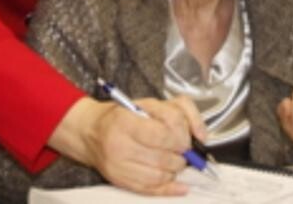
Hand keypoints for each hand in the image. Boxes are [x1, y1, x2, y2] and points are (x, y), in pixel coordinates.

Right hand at [49, 95, 206, 195]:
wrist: (91, 133)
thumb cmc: (123, 116)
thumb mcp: (150, 102)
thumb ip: (181, 111)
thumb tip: (201, 135)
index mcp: (126, 120)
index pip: (163, 134)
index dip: (182, 138)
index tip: (185, 137)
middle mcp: (120, 145)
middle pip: (164, 157)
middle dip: (181, 155)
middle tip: (182, 150)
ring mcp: (119, 166)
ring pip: (160, 175)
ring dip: (176, 169)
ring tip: (175, 160)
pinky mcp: (121, 181)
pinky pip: (151, 190)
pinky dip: (171, 189)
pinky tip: (181, 185)